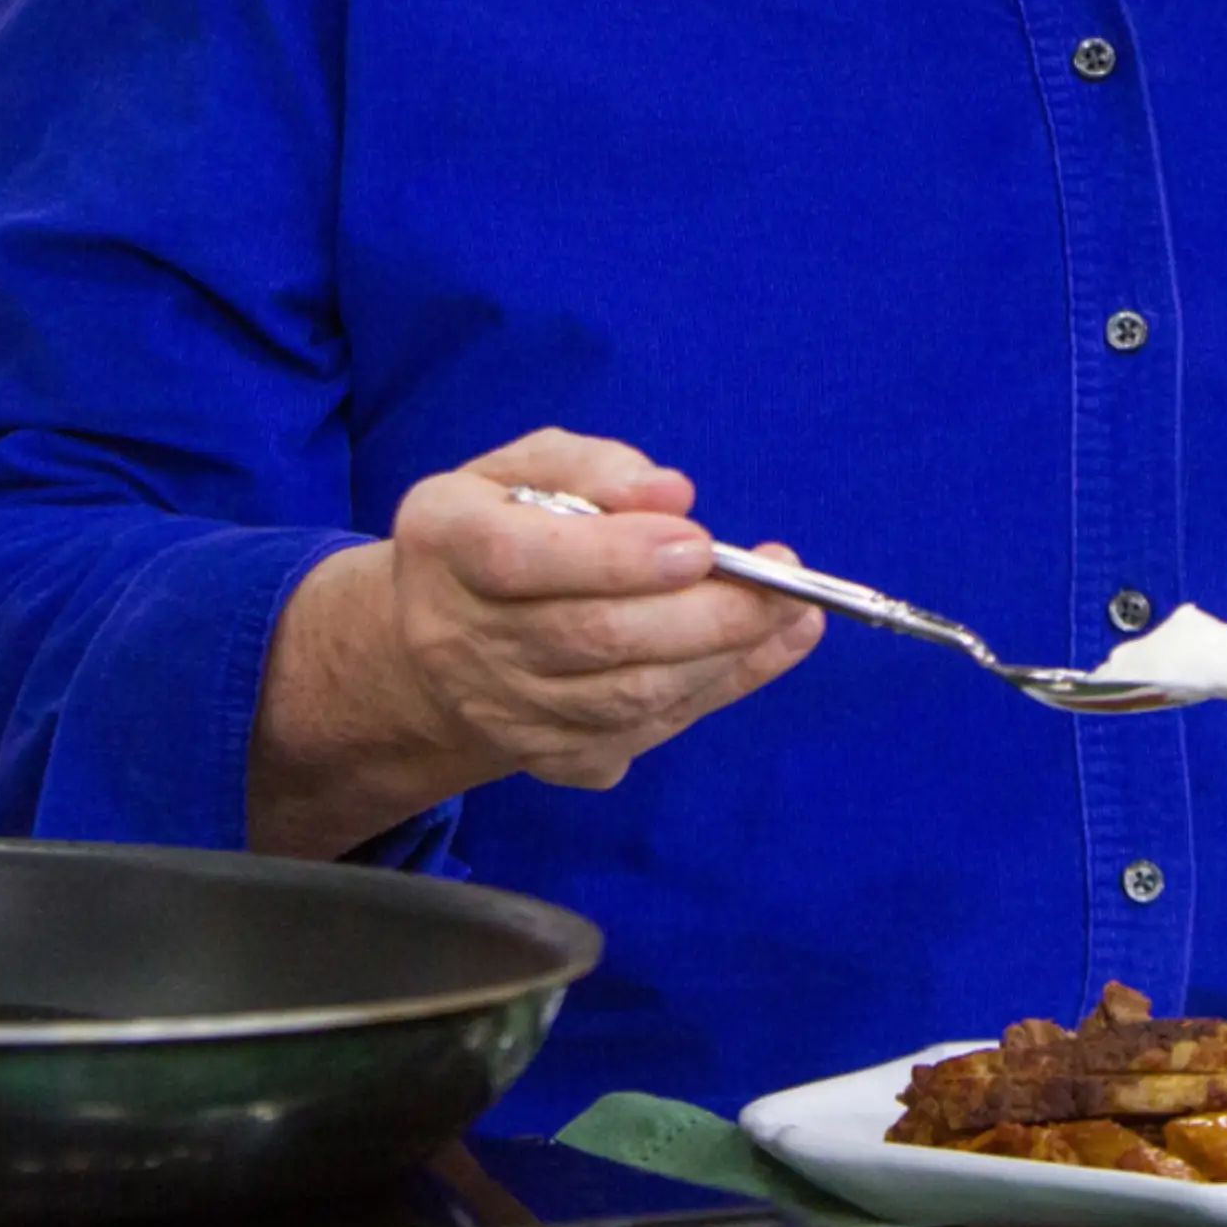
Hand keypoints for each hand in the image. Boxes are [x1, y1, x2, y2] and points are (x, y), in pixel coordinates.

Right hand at [249, 427, 824, 852]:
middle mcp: (457, 637)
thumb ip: (595, 467)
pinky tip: (759, 650)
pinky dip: (714, 691)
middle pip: (590, 638)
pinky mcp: (547, 759)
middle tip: (779, 583)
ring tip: (784, 612)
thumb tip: (670, 494)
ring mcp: (501, 711)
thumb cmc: (501, 527)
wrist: (443, 640)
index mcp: (442, 541)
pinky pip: (646, 733)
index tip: (698, 542)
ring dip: (722, 656)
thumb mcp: (526, 468)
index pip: (518, 558)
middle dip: (702, 613)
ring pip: (629, 697)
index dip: (612, 555)